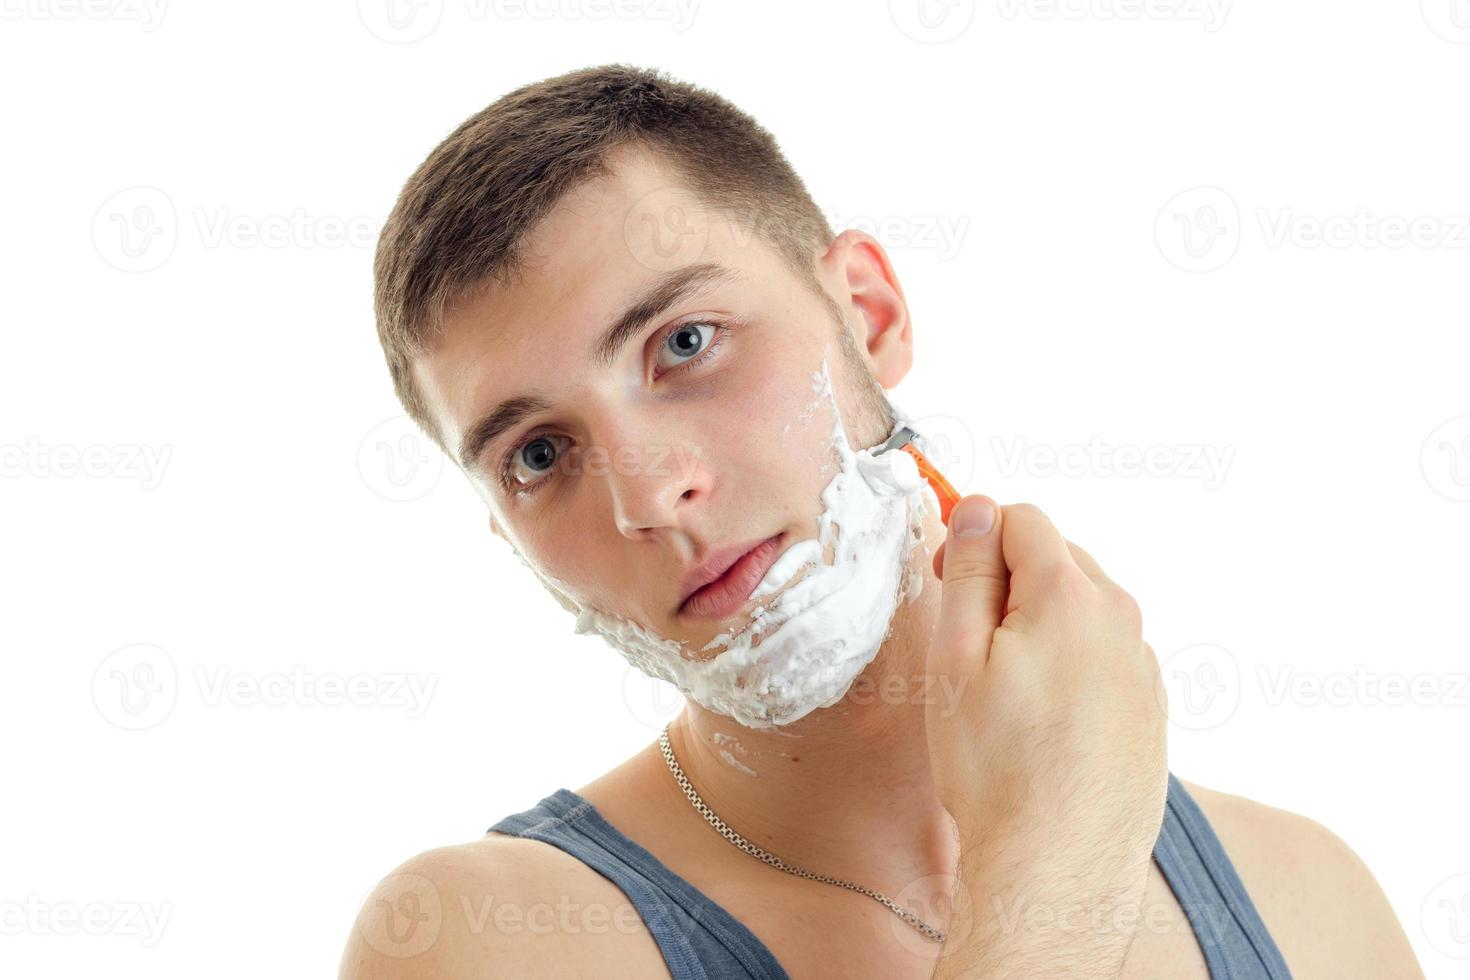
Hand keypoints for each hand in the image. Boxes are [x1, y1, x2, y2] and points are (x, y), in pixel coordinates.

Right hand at [926, 497, 1167, 976]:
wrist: (1059, 864)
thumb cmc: (996, 765)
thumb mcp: (955, 657)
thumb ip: (966, 569)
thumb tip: (976, 507)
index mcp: (1070, 595)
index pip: (1021, 519)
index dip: (971, 537)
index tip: (943, 578)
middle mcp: (1121, 618)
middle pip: (1056, 557)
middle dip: (1007, 577)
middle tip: (965, 640)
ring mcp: (1143, 663)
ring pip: (1081, 607)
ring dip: (1039, 622)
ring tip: (1003, 689)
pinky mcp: (1151, 705)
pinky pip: (1103, 654)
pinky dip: (1069, 663)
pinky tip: (1041, 718)